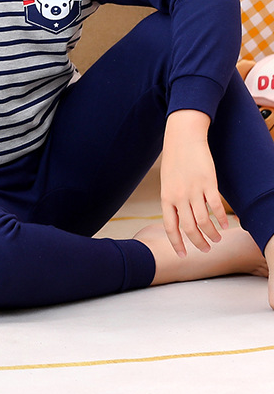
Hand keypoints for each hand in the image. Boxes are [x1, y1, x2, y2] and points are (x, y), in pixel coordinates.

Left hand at [160, 110, 228, 256]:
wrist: (182, 138)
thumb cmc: (174, 160)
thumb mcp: (167, 182)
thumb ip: (172, 201)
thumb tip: (178, 218)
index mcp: (166, 197)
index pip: (170, 227)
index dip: (176, 243)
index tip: (182, 255)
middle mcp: (179, 196)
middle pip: (189, 228)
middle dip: (198, 243)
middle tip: (205, 249)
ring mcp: (194, 190)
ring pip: (204, 221)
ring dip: (212, 234)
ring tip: (217, 239)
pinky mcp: (208, 183)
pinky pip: (216, 207)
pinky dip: (222, 219)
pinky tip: (226, 225)